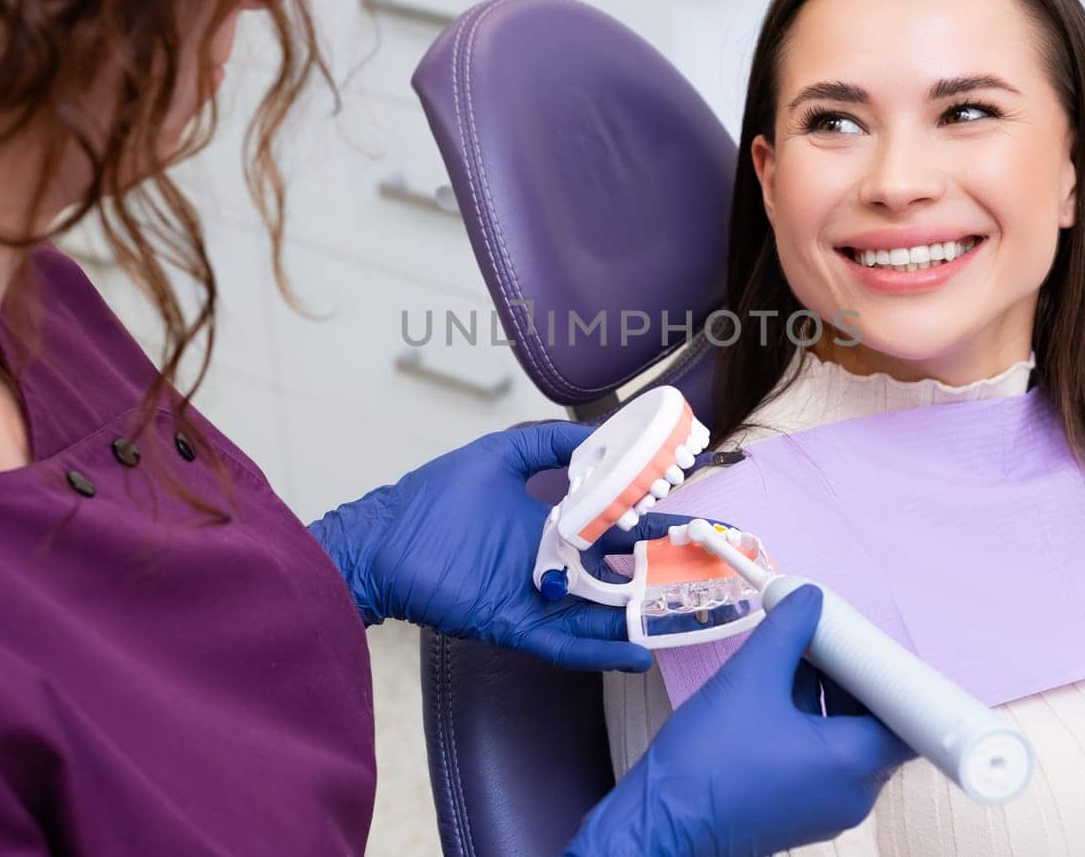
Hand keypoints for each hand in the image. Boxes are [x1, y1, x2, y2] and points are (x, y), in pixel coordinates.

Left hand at [309, 422, 670, 672]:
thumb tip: (601, 434)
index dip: (650, 525)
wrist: (380, 542)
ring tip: (683, 617)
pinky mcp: (514, 625)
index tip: (689, 520)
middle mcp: (551, 564)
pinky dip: (599, 650)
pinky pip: (564, 643)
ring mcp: (535, 597)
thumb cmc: (433, 499)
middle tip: (704, 572)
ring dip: (639, 617)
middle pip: (616, 574)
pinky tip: (635, 651)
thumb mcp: (499, 456)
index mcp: (551, 526)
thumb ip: (548, 443)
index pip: (612, 527)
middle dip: (658, 576)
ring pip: (599, 613)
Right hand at [566, 583, 914, 855]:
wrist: (662, 820)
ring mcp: (827, 807)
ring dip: (831, 699)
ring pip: (849, 742)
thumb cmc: (709, 761)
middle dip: (857, 680)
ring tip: (800, 657)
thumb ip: (788, 631)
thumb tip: (809, 600)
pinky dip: (814, 724)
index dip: (898, 680)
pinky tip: (781, 690)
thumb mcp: (751, 677)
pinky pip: (826, 760)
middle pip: (878, 727)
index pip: (910, 722)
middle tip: (833, 642)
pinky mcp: (801, 810)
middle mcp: (853, 793)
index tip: (875, 649)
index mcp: (853, 763)